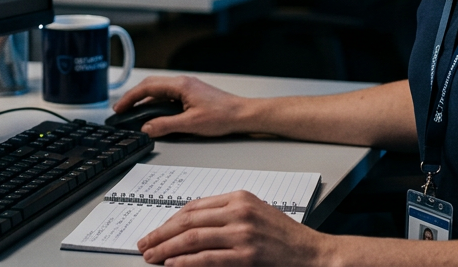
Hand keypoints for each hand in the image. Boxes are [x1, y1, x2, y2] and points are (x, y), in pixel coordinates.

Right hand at [112, 75, 252, 137]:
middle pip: (151, 86)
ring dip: (145, 100)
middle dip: (134, 97)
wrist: (243, 114)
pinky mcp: (192, 95)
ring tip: (133, 112)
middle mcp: (183, 83)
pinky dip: (156, 103)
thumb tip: (147, 128)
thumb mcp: (190, 124)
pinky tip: (154, 113)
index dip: (130, 98)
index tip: (119, 108)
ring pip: (159, 90)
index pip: (147, 88)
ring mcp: (188, 88)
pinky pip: (168, 96)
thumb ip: (165, 126)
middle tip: (121, 109)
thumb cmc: (223, 115)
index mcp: (180, 85)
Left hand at [138, 190, 330, 265]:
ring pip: (192, 239)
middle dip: (161, 234)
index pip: (194, 207)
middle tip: (144, 243)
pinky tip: (172, 264)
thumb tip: (190, 225)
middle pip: (188, 221)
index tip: (156, 230)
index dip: (169, 220)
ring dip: (166, 248)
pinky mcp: (246, 256)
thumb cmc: (284, 236)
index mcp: (239, 198)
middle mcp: (239, 213)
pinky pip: (207, 259)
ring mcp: (243, 235)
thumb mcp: (254, 213)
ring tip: (152, 256)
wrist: (313, 253)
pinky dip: (186, 262)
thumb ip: (225, 214)